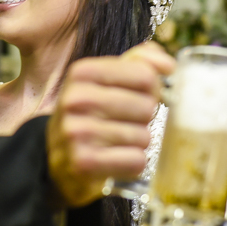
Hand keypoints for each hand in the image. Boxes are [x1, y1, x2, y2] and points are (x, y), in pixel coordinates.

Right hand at [47, 42, 174, 207]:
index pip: (145, 76)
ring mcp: (76, 132)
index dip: (151, 90)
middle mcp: (75, 100)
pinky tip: (117, 159)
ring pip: (143, 136)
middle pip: (146, 107)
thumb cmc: (91, 113)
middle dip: (144, 118)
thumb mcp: (108, 79)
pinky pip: (136, 161)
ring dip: (138, 142)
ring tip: (118, 142)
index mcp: (82, 72)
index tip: (138, 96)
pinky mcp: (83, 163)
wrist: (58, 156)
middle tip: (126, 123)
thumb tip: (168, 65)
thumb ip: (140, 61)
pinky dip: (133, 164)